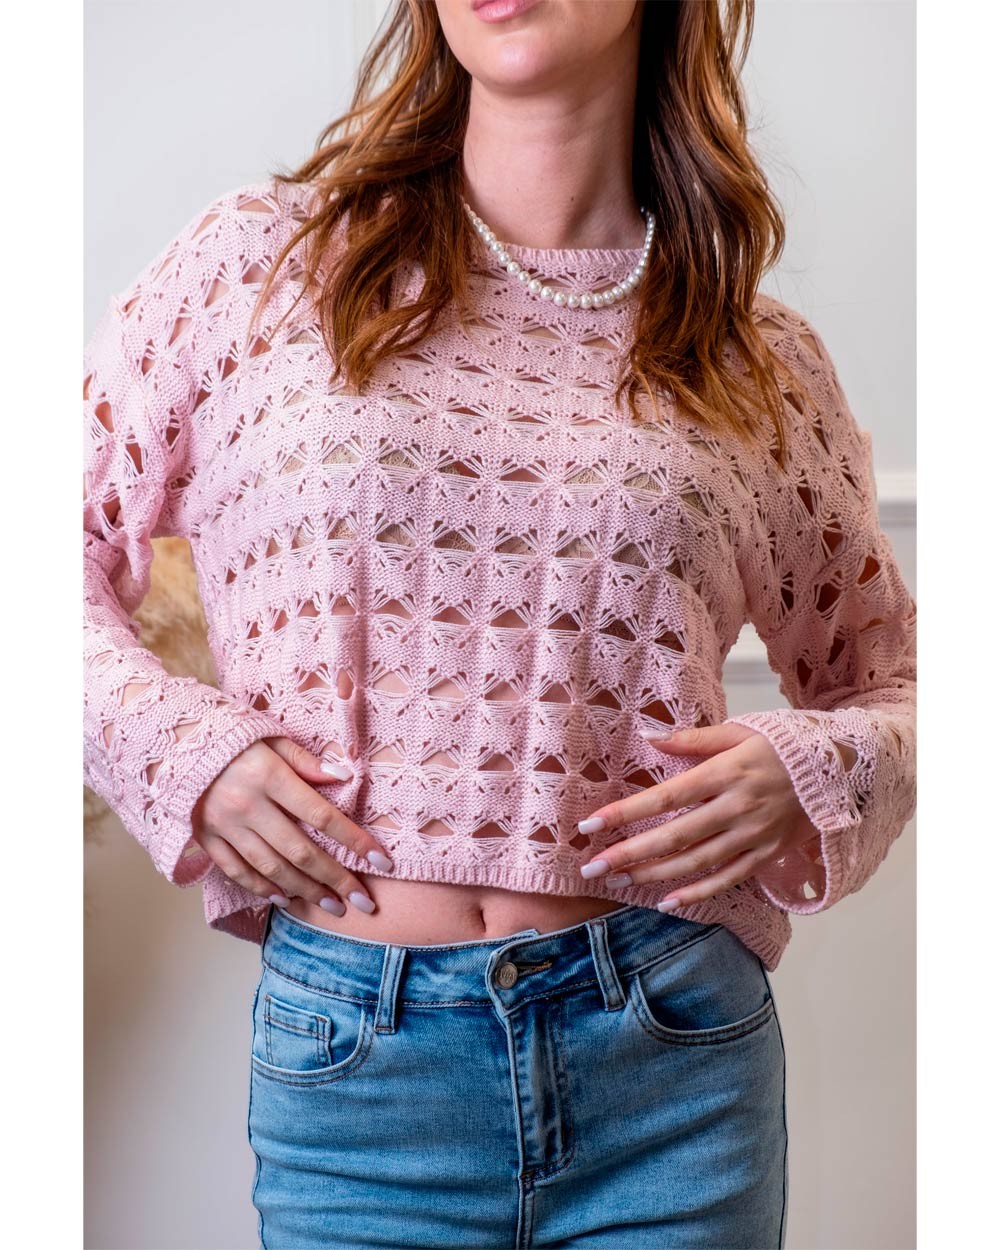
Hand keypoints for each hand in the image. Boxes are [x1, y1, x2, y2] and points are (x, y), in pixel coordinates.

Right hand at [190, 737, 393, 915]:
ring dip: (305, 891)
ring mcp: (225, 826)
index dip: (355, 841)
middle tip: (363, 903)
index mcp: (270, 776)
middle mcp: (249, 806)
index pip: (323, 815)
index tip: (383, 862)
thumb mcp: (272, 738)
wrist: (173, 744)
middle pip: (300, 851)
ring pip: (272, 867)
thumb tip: (345, 776)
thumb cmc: (234, 739)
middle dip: (336, 879)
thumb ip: (307, 761)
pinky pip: (237, 871)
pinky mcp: (207, 838)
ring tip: (332, 907)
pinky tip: (285, 899)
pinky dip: (262, 888)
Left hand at [577, 723, 818, 909]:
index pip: (664, 796)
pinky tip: (666, 902)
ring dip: (654, 874)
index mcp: (725, 773)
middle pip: (674, 836)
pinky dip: (696, 893)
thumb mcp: (737, 733)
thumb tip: (648, 736)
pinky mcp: (766, 855)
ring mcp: (752, 835)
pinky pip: (727, 879)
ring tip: (619, 880)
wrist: (836, 769)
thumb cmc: (778, 747)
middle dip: (629, 853)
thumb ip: (691, 739)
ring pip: (696, 862)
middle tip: (592, 866)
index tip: (590, 824)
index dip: (625, 812)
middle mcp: (736, 807)